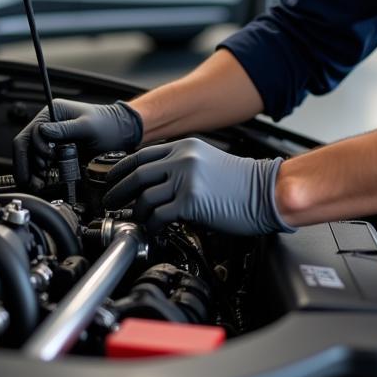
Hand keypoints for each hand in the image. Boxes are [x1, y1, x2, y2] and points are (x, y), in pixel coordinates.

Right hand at [13, 98, 142, 189]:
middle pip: (25, 147)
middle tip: (34, 181)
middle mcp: (49, 125)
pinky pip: (41, 164)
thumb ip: (65, 129)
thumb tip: (44, 132)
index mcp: (52, 112)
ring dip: (31, 172)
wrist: (122, 133)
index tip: (46, 162)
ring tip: (38, 184)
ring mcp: (52, 139)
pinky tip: (43, 182)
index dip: (34, 150)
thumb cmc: (109, 124)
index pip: (30, 133)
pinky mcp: (57, 152)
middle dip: (27, 166)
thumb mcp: (88, 126)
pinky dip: (39, 174)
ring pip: (31, 157)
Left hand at [102, 137, 294, 235]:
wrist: (265, 192)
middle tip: (110, 201)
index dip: (121, 169)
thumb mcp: (207, 162)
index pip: (142, 155)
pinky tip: (154, 229)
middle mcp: (183, 159)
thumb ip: (181, 166)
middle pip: (137, 173)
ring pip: (145, 196)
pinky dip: (152, 225)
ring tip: (135, 220)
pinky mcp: (191, 202)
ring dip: (136, 212)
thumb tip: (154, 183)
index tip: (111, 180)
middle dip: (118, 190)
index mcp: (186, 147)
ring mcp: (186, 179)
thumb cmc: (242, 183)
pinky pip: (159, 215)